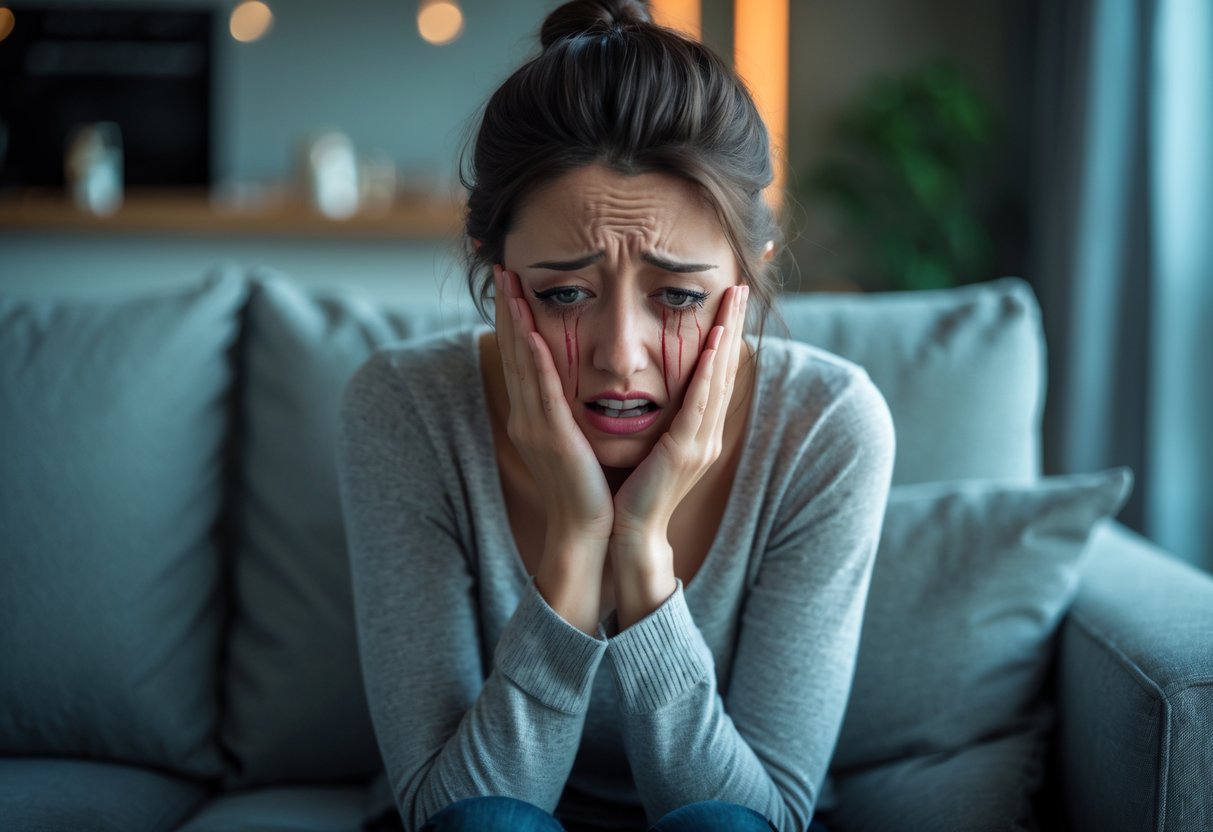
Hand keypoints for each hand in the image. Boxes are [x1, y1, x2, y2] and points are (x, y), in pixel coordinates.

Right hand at [493, 265, 612, 630]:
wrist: (587, 529)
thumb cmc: (589, 486)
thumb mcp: (576, 438)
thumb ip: (571, 409)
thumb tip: (580, 381)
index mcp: (534, 414)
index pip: (523, 355)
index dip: (514, 318)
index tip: (512, 283)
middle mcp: (527, 414)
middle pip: (514, 350)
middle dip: (506, 308)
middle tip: (502, 268)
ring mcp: (535, 425)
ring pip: (522, 363)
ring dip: (515, 321)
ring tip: (509, 285)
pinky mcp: (551, 436)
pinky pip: (541, 390)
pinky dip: (534, 359)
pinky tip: (532, 333)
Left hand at [609, 285, 748, 623]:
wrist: (627, 533)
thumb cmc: (631, 490)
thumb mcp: (651, 446)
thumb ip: (659, 418)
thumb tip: (651, 387)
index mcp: (697, 430)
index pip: (714, 372)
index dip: (725, 334)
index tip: (728, 299)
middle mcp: (706, 432)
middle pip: (725, 368)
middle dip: (735, 324)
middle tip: (741, 285)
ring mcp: (700, 441)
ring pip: (718, 378)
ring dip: (728, 335)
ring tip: (734, 298)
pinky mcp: (686, 450)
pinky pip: (701, 401)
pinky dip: (710, 369)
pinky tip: (715, 342)